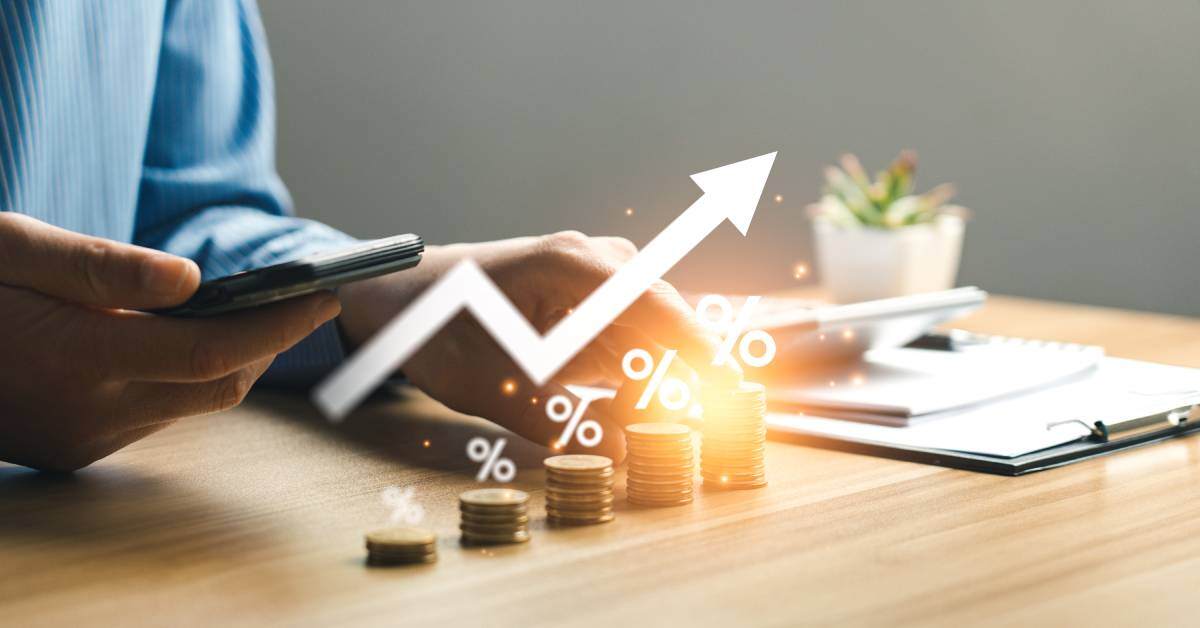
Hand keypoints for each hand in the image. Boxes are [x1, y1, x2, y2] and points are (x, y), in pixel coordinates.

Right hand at [0, 214, 340, 470]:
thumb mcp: (11, 248)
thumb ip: (101, 268)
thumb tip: (193, 280)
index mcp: (75, 358)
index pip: (213, 351)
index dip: (279, 323)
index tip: (327, 291)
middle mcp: (86, 413)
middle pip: (217, 387)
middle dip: (268, 344)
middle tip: (304, 296)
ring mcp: (80, 440)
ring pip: (190, 405)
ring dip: (227, 361)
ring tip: (255, 310)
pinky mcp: (72, 449)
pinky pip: (154, 414)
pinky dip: (183, 377)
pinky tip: (184, 339)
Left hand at [338, 231, 737, 459]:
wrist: (400, 297)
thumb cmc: (436, 325)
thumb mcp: (485, 380)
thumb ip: (552, 418)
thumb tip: (619, 454)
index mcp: (571, 263)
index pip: (655, 304)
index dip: (697, 349)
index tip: (730, 388)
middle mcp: (595, 262)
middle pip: (665, 321)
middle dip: (686, 377)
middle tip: (709, 429)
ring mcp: (597, 281)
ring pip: (652, 339)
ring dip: (657, 387)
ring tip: (658, 432)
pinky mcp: (592, 306)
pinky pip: (630, 345)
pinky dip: (633, 383)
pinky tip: (626, 419)